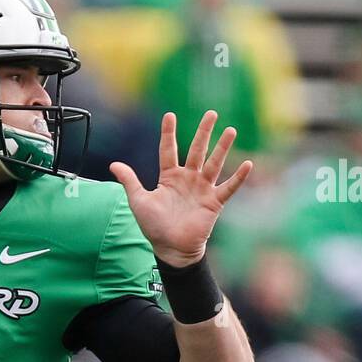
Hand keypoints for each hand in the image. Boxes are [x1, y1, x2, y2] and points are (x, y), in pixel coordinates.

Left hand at [110, 111, 251, 267]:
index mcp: (169, 177)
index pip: (168, 150)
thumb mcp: (138, 201)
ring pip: (214, 163)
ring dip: (223, 148)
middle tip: (211, 113)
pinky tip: (247, 164)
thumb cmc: (154, 226)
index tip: (169, 115)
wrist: (170, 248)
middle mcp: (188, 179)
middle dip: (204, 132)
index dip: (168, 133)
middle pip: (197, 150)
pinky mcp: (214, 202)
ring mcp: (202, 189)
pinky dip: (238, 177)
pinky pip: (228, 187)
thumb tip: (113, 164)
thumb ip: (129, 181)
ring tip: (231, 130)